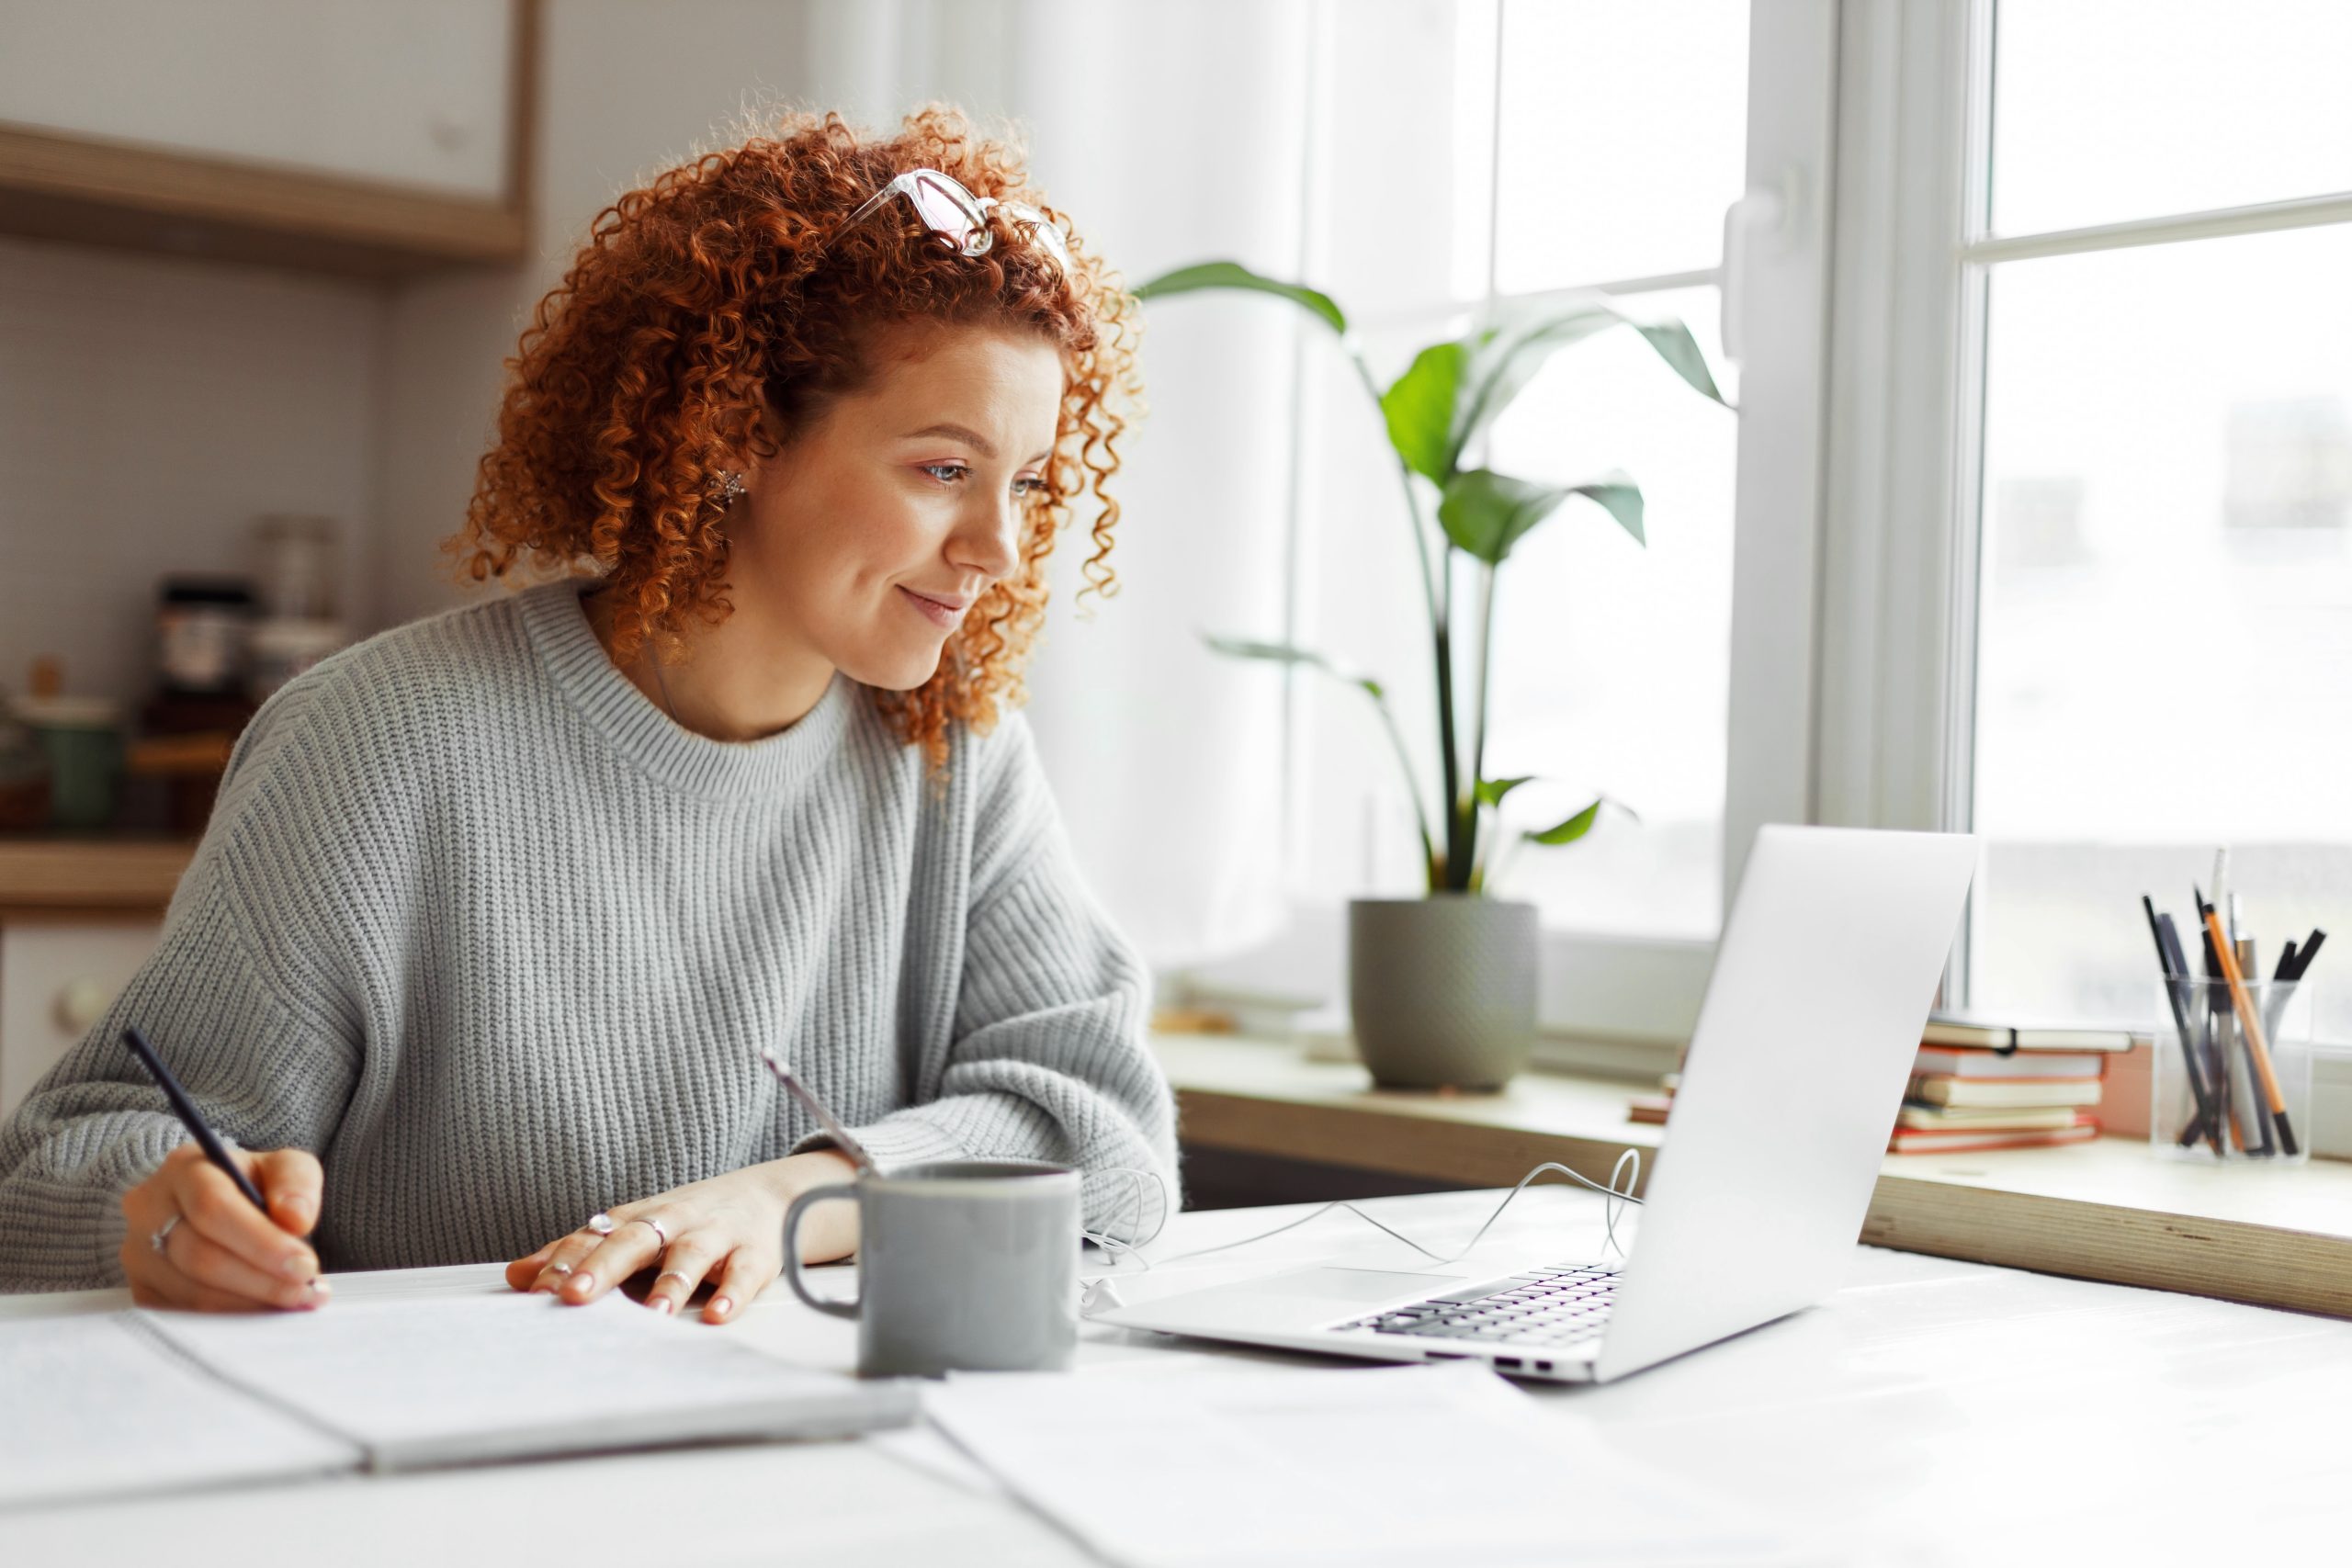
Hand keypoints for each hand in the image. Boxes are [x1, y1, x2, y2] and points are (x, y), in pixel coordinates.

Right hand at [118, 1143, 326, 1311]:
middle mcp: (148, 1209)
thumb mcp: (282, 1167)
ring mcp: (138, 1253)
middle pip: (200, 1256)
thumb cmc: (251, 1185)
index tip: (304, 1266)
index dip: (261, 1242)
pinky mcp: (141, 1289)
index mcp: (183, 1168)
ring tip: (294, 1302)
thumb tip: (296, 1219)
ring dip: (250, 1304)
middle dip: (261, 1280)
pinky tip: (263, 1310)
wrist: (211, 1206)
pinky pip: (183, 1315)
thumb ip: (296, 1182)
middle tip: (306, 1292)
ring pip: (191, 1292)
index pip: (213, 1207)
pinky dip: (229, 1318)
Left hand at [503, 1150, 859, 1324]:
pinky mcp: (756, 1253)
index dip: (566, 1260)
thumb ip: (578, 1253)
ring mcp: (716, 1235)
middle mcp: (674, 1222)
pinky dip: (733, 1293)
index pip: (595, 1236)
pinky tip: (718, 1315)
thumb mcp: (633, 1230)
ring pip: (691, 1254)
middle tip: (578, 1296)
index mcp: (638, 1218)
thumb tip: (516, 1275)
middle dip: (605, 1266)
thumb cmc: (688, 1222)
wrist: (769, 1196)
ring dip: (671, 1283)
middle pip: (635, 1239)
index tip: (536, 1288)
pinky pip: (744, 1273)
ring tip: (653, 1314)